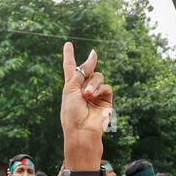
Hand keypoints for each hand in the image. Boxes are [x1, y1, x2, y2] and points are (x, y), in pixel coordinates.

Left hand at [60, 43, 112, 165]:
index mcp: (70, 87)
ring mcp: (95, 94)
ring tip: (87, 95)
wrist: (82, 131)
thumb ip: (81, 70)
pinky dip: (101, 90)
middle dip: (87, 71)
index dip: (69, 56)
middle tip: (84, 79)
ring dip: (92, 84)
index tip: (68, 44)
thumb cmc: (72, 113)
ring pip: (98, 77)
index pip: (70, 68)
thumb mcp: (70, 88)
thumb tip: (93, 54)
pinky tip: (94, 97)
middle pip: (88, 70)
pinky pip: (106, 87)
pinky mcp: (106, 101)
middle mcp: (83, 89)